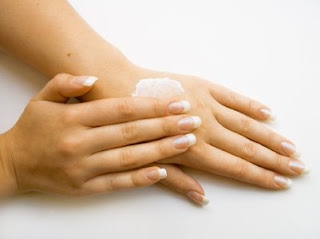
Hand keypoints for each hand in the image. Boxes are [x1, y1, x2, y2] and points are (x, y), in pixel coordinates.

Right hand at [0, 73, 201, 196]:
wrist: (13, 164)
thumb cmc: (32, 128)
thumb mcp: (43, 98)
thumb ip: (66, 83)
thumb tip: (94, 78)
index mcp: (72, 118)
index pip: (121, 110)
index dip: (152, 106)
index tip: (177, 103)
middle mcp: (79, 143)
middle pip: (131, 133)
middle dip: (166, 126)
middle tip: (192, 121)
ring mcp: (82, 168)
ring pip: (129, 158)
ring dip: (162, 151)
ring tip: (187, 143)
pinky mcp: (84, 188)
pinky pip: (117, 183)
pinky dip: (141, 178)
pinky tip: (162, 171)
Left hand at [86, 65, 308, 190]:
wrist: (119, 87)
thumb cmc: (129, 127)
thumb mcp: (148, 159)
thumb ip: (176, 178)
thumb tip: (201, 197)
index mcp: (191, 148)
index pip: (235, 167)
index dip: (260, 176)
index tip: (281, 182)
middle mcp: (204, 126)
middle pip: (246, 148)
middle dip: (274, 160)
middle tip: (298, 167)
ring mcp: (204, 104)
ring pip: (245, 124)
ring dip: (270, 136)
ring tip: (291, 146)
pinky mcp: (201, 86)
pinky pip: (232, 97)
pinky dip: (250, 105)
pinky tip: (267, 113)